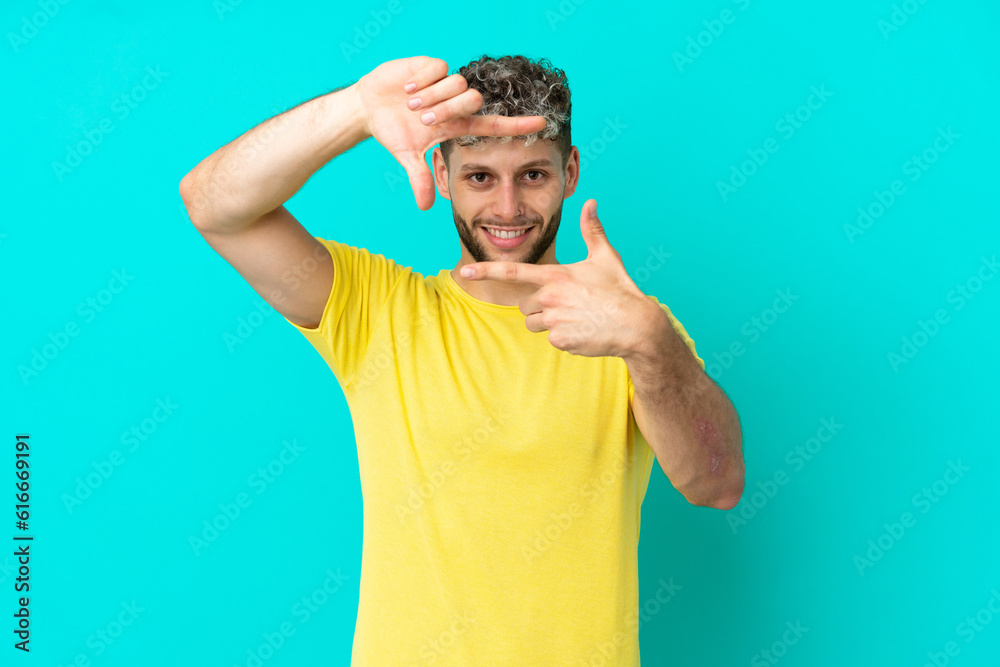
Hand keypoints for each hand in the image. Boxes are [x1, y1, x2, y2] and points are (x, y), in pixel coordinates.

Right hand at [355, 56, 547, 210]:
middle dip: (447, 110)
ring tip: (410, 104)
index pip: (495, 124)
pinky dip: (421, 80)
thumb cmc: (394, 132)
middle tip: (423, 119)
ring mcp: (445, 82)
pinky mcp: (431, 65)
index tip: (543, 124)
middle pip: (472, 99)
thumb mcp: (407, 156)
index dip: (518, 125)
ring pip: (456, 83)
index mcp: (458, 124)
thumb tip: (425, 207)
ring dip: (431, 96)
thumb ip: (419, 178)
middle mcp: (457, 102)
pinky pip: (437, 68)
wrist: (371, 107)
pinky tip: (407, 89)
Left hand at [460, 200, 656, 357]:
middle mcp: (550, 297)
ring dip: (548, 323)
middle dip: (540, 307)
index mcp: (556, 275)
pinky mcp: (560, 340)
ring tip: (576, 318)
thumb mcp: (606, 257)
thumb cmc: (621, 289)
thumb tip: (591, 202)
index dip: (486, 270)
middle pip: (525, 305)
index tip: (465, 272)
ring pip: (533, 324)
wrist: (636, 325)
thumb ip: (592, 230)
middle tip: (568, 305)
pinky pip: (550, 339)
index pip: (513, 271)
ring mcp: (554, 320)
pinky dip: (564, 337)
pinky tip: (583, 331)